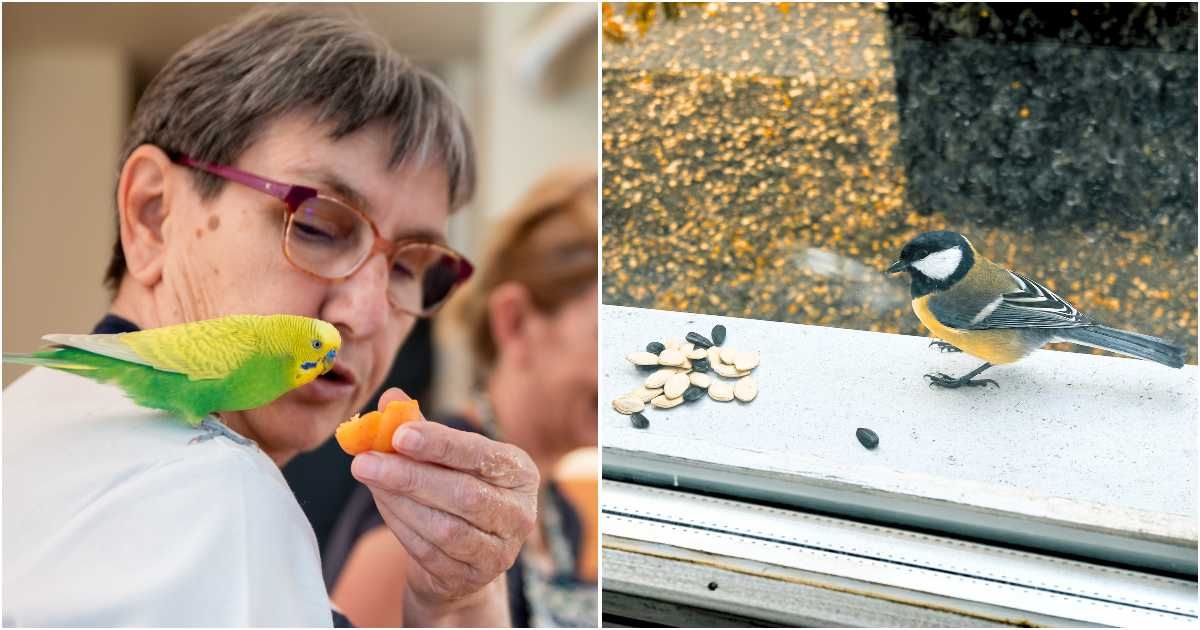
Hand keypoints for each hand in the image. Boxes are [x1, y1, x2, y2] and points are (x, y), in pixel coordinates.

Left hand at [349, 388, 538, 617]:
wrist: (462, 558)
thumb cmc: (455, 492)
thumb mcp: (446, 459)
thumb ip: (421, 428)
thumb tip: (390, 397)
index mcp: (520, 472)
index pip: (482, 455)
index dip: (441, 445)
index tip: (400, 435)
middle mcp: (519, 513)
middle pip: (463, 494)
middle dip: (410, 476)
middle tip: (364, 461)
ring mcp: (500, 550)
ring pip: (445, 527)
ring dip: (399, 501)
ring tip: (368, 476)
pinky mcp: (472, 577)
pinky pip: (429, 551)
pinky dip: (400, 525)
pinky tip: (382, 503)